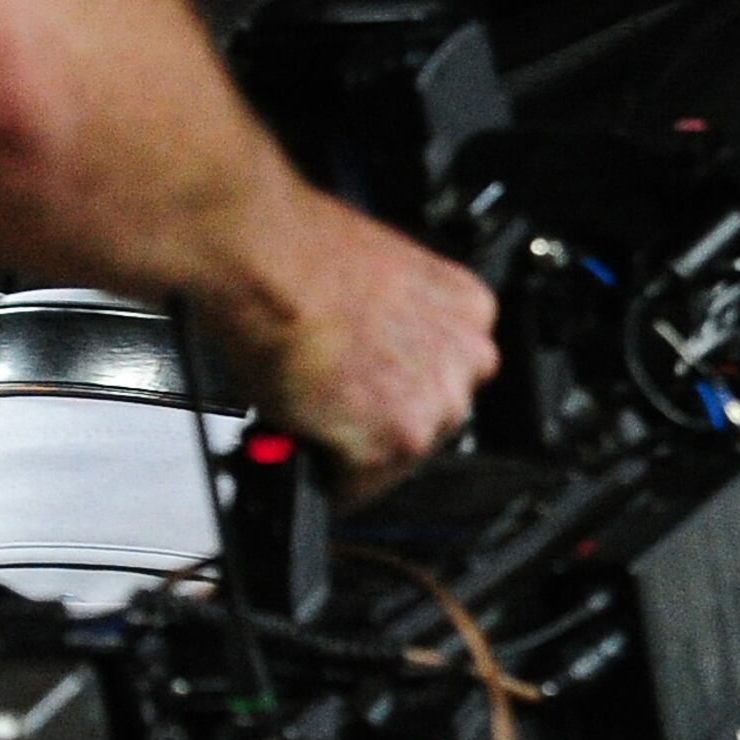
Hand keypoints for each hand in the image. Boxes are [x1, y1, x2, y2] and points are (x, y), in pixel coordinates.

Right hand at [217, 192, 498, 503]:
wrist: (270, 258)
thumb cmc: (304, 256)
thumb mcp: (382, 285)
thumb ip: (399, 329)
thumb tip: (377, 356)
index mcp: (469, 310)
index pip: (446, 375)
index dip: (400, 390)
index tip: (374, 397)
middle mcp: (466, 357)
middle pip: (428, 419)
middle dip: (378, 423)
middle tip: (333, 414)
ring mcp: (435, 402)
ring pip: (396, 456)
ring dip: (352, 450)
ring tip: (309, 422)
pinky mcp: (394, 439)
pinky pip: (358, 483)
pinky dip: (326, 475)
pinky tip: (302, 439)